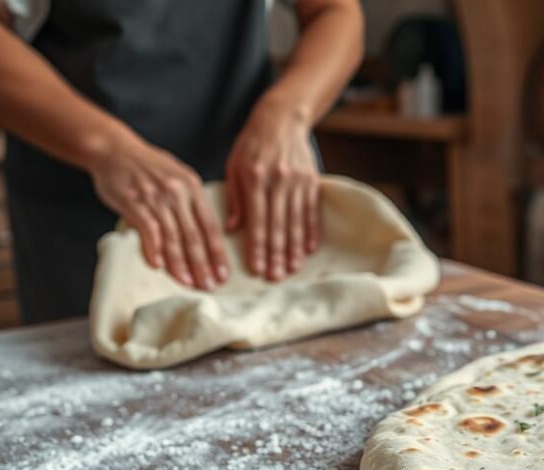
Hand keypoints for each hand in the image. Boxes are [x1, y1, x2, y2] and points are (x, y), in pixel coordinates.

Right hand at [88, 130, 228, 289]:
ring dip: (181, 264)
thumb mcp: (177, 175)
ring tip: (188, 282)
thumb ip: (191, 200)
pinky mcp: (135, 203)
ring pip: (173, 238)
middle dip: (203, 265)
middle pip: (194, 236)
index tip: (223, 273)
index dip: (217, 253)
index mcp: (192, 187)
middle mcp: (178, 193)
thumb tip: (204, 230)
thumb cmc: (146, 165)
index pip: (210, 226)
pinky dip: (154, 250)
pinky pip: (149, 231)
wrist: (113, 149)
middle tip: (209, 286)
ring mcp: (156, 199)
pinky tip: (159, 266)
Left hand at [225, 98, 320, 280]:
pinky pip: (311, 211)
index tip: (257, 268)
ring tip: (292, 269)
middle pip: (278, 225)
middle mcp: (278, 180)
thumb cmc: (252, 144)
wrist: (281, 119)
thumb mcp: (234, 165)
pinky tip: (308, 250)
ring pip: (296, 221)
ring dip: (294, 248)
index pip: (256, 220)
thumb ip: (234, 197)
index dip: (257, 246)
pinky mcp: (311, 180)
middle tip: (275, 277)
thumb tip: (232, 230)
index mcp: (255, 177)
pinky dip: (310, 231)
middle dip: (276, 254)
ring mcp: (297, 180)